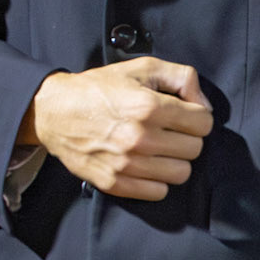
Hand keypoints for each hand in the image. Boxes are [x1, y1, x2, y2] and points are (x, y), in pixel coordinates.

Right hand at [26, 58, 212, 200]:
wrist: (55, 112)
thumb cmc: (100, 88)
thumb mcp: (142, 67)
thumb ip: (182, 77)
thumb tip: (204, 105)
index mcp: (148, 106)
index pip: (203, 123)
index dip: (197, 116)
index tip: (183, 115)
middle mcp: (140, 137)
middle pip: (195, 149)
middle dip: (187, 138)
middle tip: (169, 131)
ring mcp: (126, 164)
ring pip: (181, 174)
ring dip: (175, 161)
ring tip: (159, 148)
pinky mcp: (114, 183)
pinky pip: (158, 192)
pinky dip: (157, 180)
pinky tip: (147, 165)